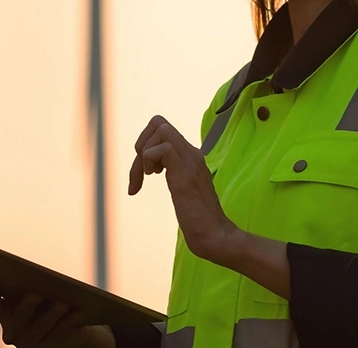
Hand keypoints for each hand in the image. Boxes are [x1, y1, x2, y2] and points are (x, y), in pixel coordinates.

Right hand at [0, 283, 112, 347]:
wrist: (67, 325)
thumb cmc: (45, 299)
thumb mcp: (33, 289)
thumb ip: (26, 284)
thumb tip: (30, 273)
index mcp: (3, 313)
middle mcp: (11, 332)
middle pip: (16, 319)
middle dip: (26, 307)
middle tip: (36, 295)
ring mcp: (27, 343)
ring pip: (38, 330)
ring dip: (51, 315)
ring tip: (63, 303)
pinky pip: (56, 336)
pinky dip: (67, 323)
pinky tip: (78, 312)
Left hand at [128, 115, 236, 262]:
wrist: (215, 235)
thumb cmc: (199, 219)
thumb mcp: (183, 189)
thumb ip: (175, 173)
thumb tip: (157, 167)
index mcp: (191, 156)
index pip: (164, 129)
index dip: (147, 145)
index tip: (146, 171)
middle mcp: (192, 153)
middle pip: (158, 122)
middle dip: (142, 143)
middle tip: (143, 171)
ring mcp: (190, 160)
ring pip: (160, 129)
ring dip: (144, 152)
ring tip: (148, 175)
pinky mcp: (185, 172)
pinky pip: (160, 149)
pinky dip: (148, 162)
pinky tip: (153, 179)